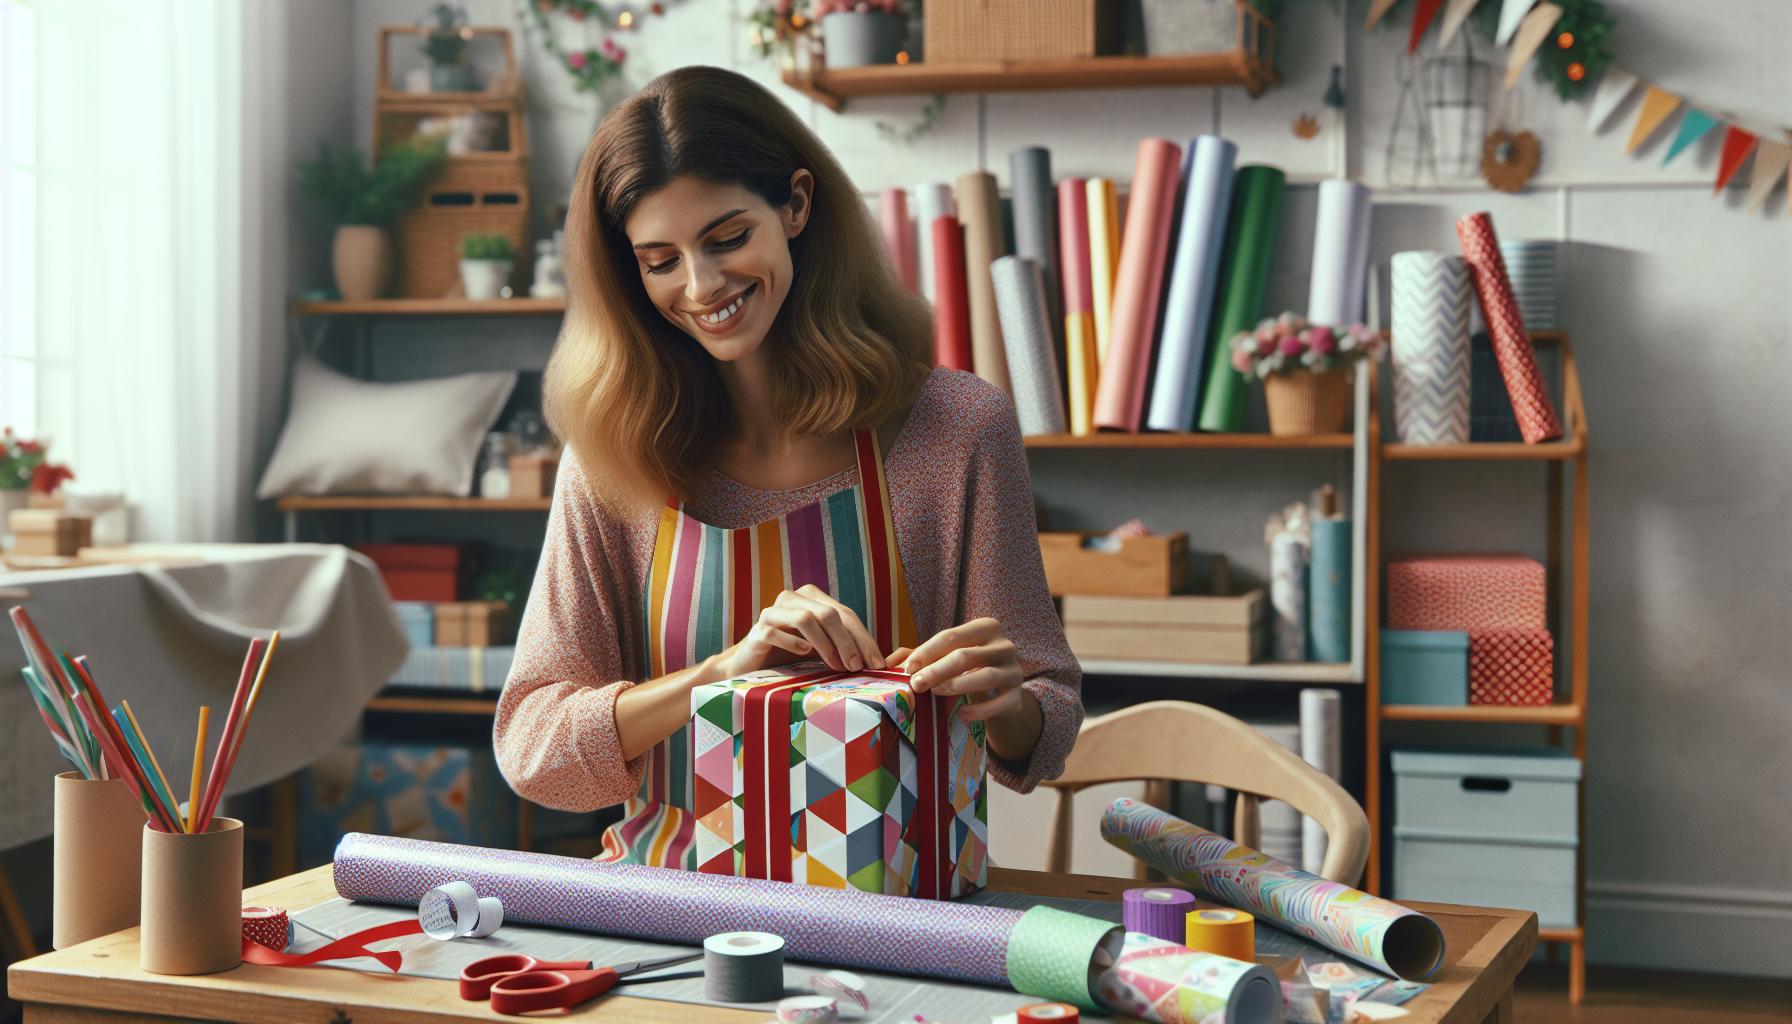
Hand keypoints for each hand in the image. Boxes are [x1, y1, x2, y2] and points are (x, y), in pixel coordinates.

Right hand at [707, 584, 885, 679]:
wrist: (748, 668)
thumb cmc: (791, 660)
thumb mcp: (827, 653)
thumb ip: (856, 651)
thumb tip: (899, 657)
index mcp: (812, 598)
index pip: (846, 615)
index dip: (864, 638)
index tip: (877, 664)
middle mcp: (793, 598)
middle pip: (830, 614)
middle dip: (849, 642)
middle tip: (858, 667)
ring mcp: (773, 611)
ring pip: (808, 618)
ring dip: (826, 645)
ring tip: (836, 666)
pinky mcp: (757, 629)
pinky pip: (778, 632)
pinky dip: (794, 643)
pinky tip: (803, 655)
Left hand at [900, 617, 1024, 724]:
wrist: (1001, 692)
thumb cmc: (968, 668)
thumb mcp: (946, 657)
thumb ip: (917, 655)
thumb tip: (884, 663)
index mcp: (986, 628)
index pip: (952, 636)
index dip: (927, 651)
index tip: (908, 668)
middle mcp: (1004, 646)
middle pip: (966, 656)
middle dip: (937, 670)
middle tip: (916, 684)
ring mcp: (1014, 670)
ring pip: (985, 676)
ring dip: (956, 685)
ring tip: (935, 693)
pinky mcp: (1018, 696)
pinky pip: (1000, 703)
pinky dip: (980, 710)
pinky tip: (962, 714)